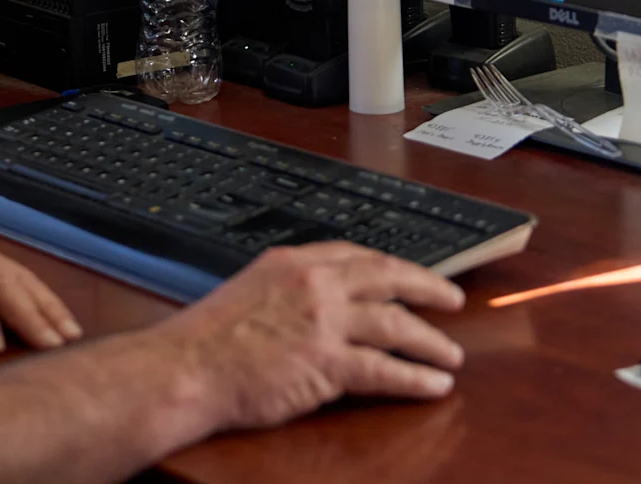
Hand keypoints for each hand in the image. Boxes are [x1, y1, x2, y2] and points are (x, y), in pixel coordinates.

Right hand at [157, 242, 465, 430]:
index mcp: (292, 262)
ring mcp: (324, 321)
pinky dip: (415, 379)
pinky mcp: (328, 363)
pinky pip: (385, 370)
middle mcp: (313, 284)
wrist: (188, 367)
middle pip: (387, 277)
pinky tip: (434, 386)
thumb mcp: (248, 292)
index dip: (388, 266)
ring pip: (396, 325)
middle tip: (452, 299)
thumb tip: (312, 306)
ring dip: (430, 341)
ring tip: (451, 356)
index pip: (355, 254)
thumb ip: (286, 292)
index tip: (408, 275)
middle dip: (427, 288)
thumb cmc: (207, 340)